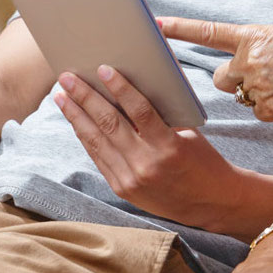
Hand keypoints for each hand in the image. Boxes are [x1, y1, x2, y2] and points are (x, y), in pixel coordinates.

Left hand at [53, 65, 249, 233]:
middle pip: (109, 124)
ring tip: (61, 96)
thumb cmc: (204, 160)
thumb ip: (166, 108)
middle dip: (85, 98)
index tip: (103, 69)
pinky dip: (85, 137)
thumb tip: (142, 77)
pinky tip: (75, 121)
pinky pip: (98, 157)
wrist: (210, 203)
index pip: (140, 111)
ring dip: (76, 116)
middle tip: (67, 78)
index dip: (120, 88)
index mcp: (169, 147)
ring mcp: (131, 180)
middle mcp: (146, 165)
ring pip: (96, 141)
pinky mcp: (122, 189)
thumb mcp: (190, 131)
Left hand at [159, 18, 272, 119]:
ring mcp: (256, 88)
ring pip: (241, 95)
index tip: (157, 26)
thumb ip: (260, 48)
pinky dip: (272, 107)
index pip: (207, 33)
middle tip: (260, 75)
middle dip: (234, 78)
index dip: (180, 29)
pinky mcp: (267, 110)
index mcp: (252, 36)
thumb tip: (250, 60)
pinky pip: (259, 111)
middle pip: (221, 77)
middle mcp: (248, 61)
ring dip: (253, 92)